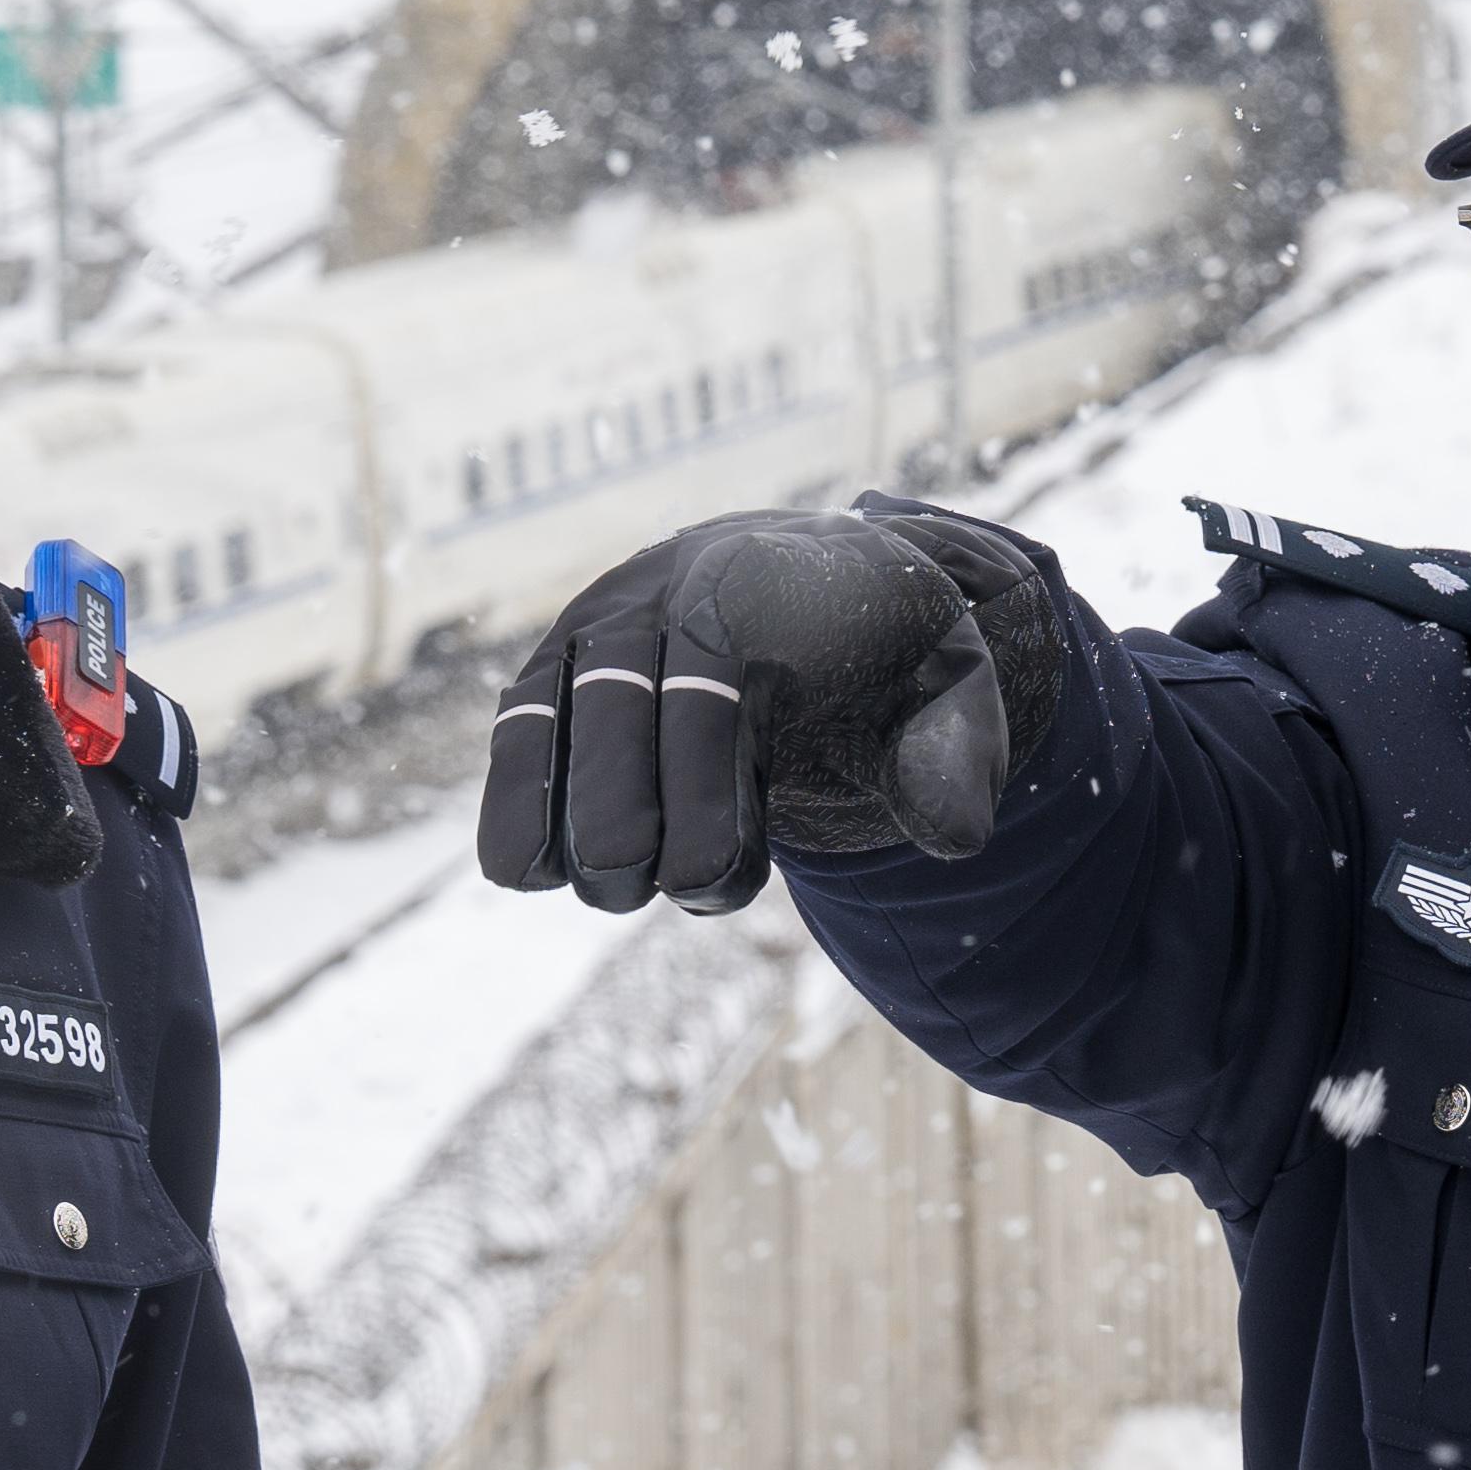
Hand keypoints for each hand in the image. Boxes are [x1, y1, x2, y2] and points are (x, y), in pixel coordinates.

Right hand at [472, 503, 1062, 913]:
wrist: (817, 577)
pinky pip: (520, 718)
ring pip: (555, 705)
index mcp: (767, 578)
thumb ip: (958, 752)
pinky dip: (512, 792)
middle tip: (674, 889)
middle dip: (632, 808)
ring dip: (567, 811)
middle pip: (620, 695)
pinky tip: (519, 869)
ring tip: (606, 892)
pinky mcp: (566, 656)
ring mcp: (607, 613)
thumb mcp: (952, 683)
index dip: (703, 785)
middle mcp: (670, 580)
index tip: (716, 877)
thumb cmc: (889, 647)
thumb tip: (956, 839)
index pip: (711, 675)